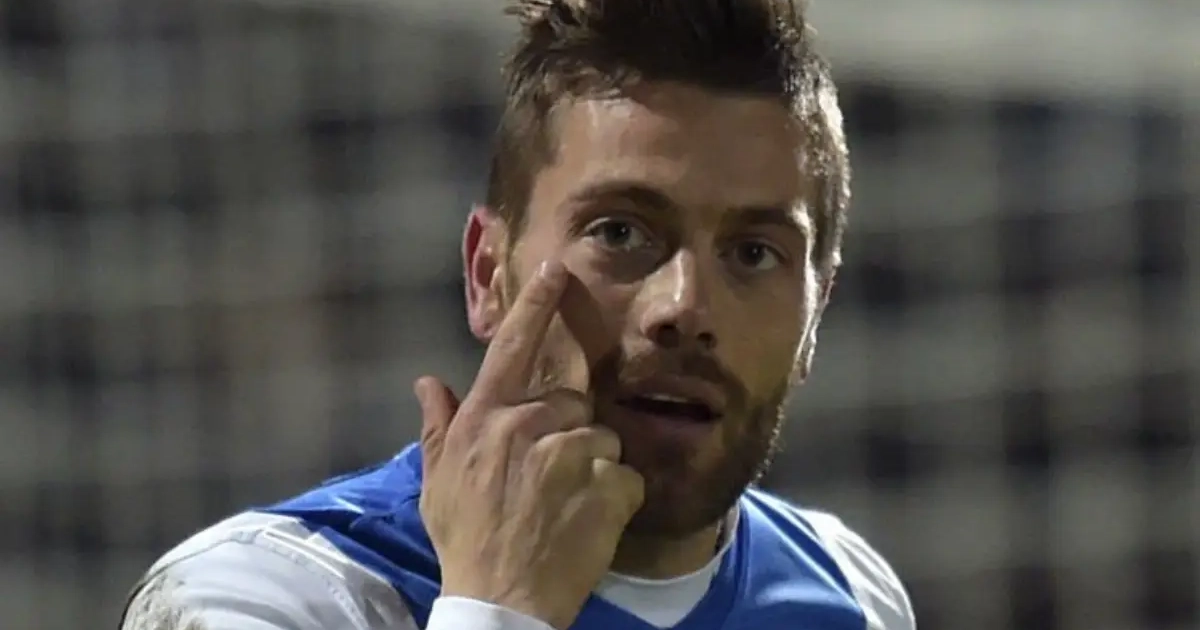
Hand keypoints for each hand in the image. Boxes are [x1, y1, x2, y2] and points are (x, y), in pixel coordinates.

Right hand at [415, 260, 644, 629]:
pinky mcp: (605, 487)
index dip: (536, 305)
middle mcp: (525, 427)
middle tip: (551, 479)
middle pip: (573, 403)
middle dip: (571, 434)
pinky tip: (590, 525)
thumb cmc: (465, 540)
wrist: (501, 603)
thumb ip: (437, 425)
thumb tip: (427, 381)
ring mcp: (567, 456)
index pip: (512, 347)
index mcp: (486, 420)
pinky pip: (626, 477)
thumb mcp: (437, 482)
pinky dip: (617, 500)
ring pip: (603, 439)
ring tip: (567, 508)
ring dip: (594, 470)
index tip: (557, 269)